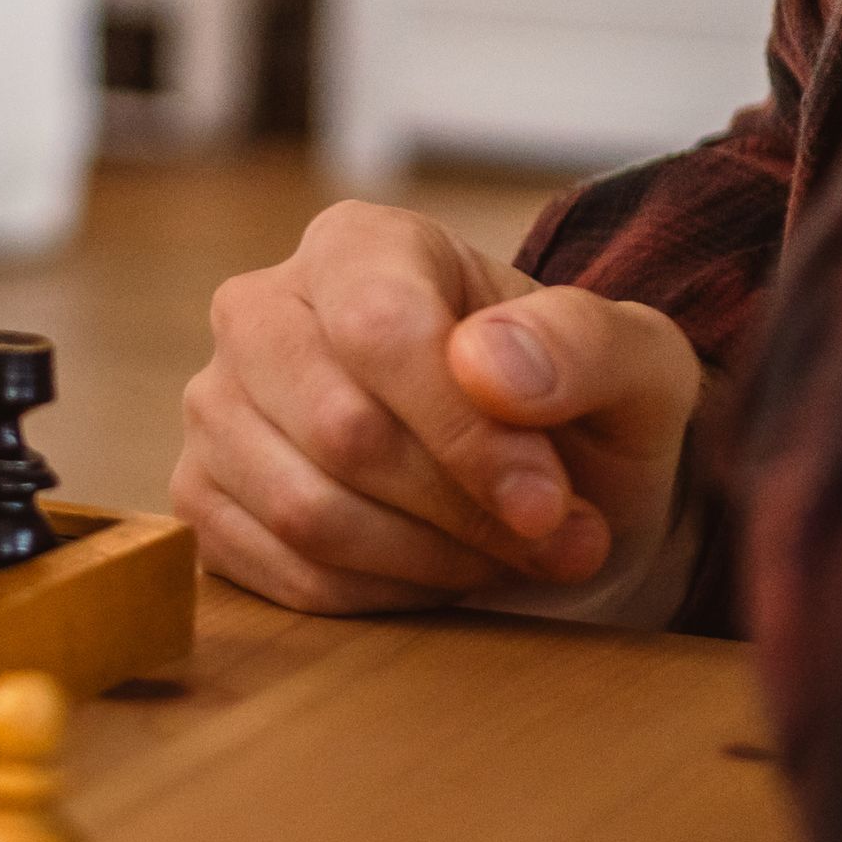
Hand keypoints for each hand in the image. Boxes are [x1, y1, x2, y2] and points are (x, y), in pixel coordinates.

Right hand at [174, 199, 701, 615]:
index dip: (465, 432)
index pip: (377, 330)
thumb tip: (487, 366)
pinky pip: (285, 574)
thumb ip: (584, 343)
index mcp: (358, 246)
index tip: (549, 502)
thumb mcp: (637, 366)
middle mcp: (260, 312)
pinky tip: (436, 570)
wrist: (543, 495)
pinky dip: (385, 595)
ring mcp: (218, 408)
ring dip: (432, 559)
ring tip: (502, 551)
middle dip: (461, 507)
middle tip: (550, 536)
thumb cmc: (580, 413)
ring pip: (306, 512)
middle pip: (340, 430)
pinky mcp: (204, 500)